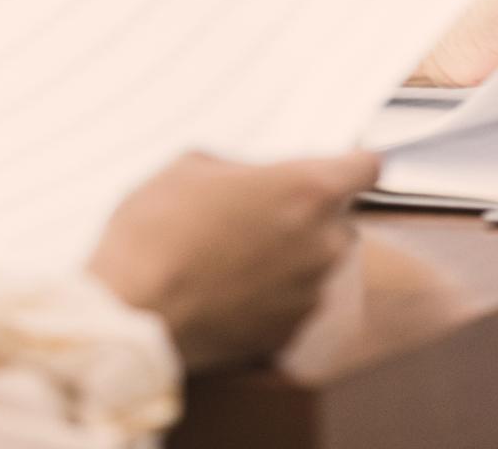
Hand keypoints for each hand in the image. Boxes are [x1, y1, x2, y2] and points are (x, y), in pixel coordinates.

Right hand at [86, 149, 379, 371]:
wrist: (132, 316)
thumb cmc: (155, 234)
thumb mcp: (189, 168)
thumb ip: (241, 169)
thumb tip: (251, 180)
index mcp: (305, 190)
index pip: (365, 167)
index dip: (350, 164)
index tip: (339, 167)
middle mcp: (322, 244)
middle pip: (340, 219)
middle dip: (309, 214)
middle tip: (257, 213)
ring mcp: (310, 294)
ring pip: (318, 263)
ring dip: (292, 256)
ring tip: (235, 255)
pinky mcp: (290, 332)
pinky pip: (296, 302)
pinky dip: (274, 295)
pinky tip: (230, 289)